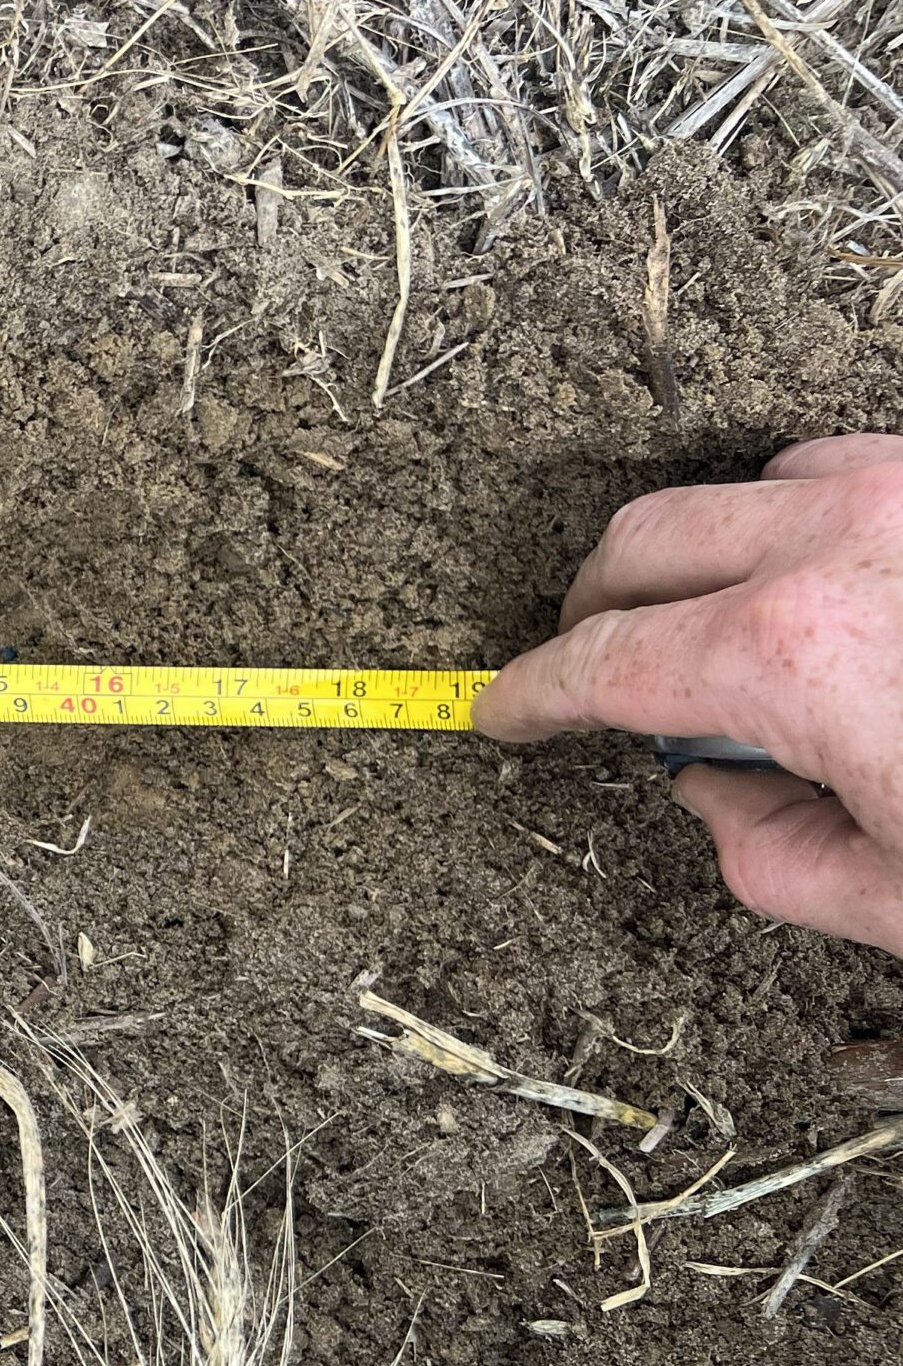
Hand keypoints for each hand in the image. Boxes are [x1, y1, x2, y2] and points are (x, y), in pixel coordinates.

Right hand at [475, 435, 902, 952]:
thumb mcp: (900, 898)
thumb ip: (773, 854)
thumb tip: (718, 792)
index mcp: (789, 652)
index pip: (601, 662)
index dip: (532, 693)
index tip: (501, 710)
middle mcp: (838, 541)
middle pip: (643, 542)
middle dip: (591, 608)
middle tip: (585, 669)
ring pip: (741, 488)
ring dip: (703, 556)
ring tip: (713, 624)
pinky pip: (843, 467)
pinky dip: (803, 516)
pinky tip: (823, 582)